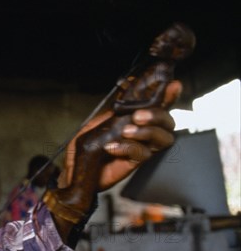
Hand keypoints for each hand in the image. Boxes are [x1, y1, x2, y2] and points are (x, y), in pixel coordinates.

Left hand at [60, 80, 179, 191]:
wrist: (77, 166)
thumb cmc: (86, 142)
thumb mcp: (98, 119)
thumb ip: (117, 106)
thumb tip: (131, 84)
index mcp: (135, 116)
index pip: (158, 104)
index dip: (169, 95)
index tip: (174, 86)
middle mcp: (143, 130)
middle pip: (168, 121)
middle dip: (157, 115)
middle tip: (138, 116)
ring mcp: (142, 146)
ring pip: (164, 138)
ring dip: (147, 131)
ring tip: (126, 132)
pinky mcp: (137, 161)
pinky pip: (144, 153)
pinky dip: (129, 147)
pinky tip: (113, 147)